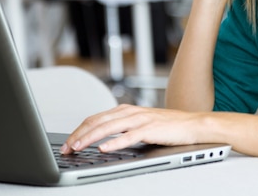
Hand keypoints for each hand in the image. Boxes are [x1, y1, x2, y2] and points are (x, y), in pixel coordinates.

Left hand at [60, 104, 202, 153]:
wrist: (191, 124)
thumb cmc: (166, 126)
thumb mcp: (139, 123)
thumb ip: (121, 127)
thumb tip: (100, 138)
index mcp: (125, 110)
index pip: (95, 118)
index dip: (79, 130)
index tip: (67, 143)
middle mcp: (130, 112)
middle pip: (97, 122)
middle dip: (79, 135)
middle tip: (66, 147)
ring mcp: (140, 120)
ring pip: (108, 127)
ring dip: (90, 138)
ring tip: (78, 147)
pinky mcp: (150, 129)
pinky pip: (128, 137)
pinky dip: (114, 143)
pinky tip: (104, 148)